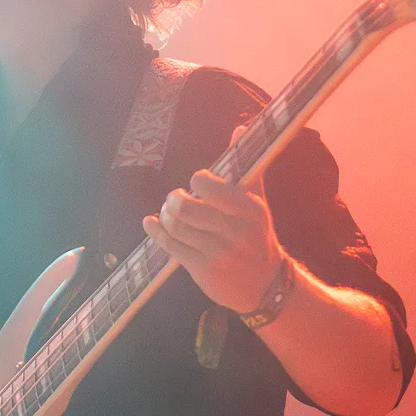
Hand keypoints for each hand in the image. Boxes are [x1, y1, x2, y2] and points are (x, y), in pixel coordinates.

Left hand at [142, 171, 284, 313]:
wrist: (265, 285)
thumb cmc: (256, 238)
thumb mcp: (257, 204)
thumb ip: (244, 170)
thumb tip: (240, 130)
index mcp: (249, 210)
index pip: (210, 187)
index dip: (197, 181)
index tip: (196, 183)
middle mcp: (234, 231)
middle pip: (185, 207)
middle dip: (173, 200)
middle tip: (175, 200)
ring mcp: (217, 253)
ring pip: (175, 226)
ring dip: (164, 216)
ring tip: (167, 214)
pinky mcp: (202, 270)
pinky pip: (170, 246)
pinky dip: (155, 232)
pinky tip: (151, 225)